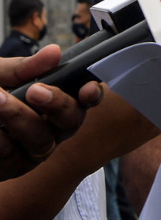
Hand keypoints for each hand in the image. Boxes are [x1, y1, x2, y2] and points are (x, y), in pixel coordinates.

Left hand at [0, 45, 103, 179]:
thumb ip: (24, 67)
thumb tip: (55, 52)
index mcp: (54, 101)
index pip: (84, 99)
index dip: (92, 95)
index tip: (87, 89)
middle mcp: (50, 127)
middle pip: (71, 121)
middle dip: (57, 104)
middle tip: (35, 89)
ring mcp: (32, 150)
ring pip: (42, 141)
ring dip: (20, 118)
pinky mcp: (11, 167)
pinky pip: (12, 157)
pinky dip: (0, 139)